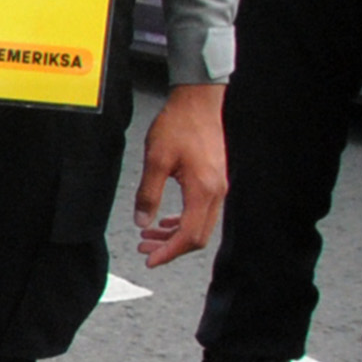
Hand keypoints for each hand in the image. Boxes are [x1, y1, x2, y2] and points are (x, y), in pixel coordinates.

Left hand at [136, 81, 228, 266]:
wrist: (198, 101)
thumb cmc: (179, 125)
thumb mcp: (156, 160)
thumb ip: (149, 194)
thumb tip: (142, 221)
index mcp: (203, 190)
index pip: (189, 235)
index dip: (168, 252)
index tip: (150, 260)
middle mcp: (216, 192)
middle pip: (197, 236)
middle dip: (170, 248)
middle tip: (144, 249)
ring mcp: (218, 187)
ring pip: (199, 225)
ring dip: (174, 235)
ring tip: (148, 236)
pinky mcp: (214, 181)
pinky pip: (201, 211)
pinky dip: (182, 221)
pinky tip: (166, 222)